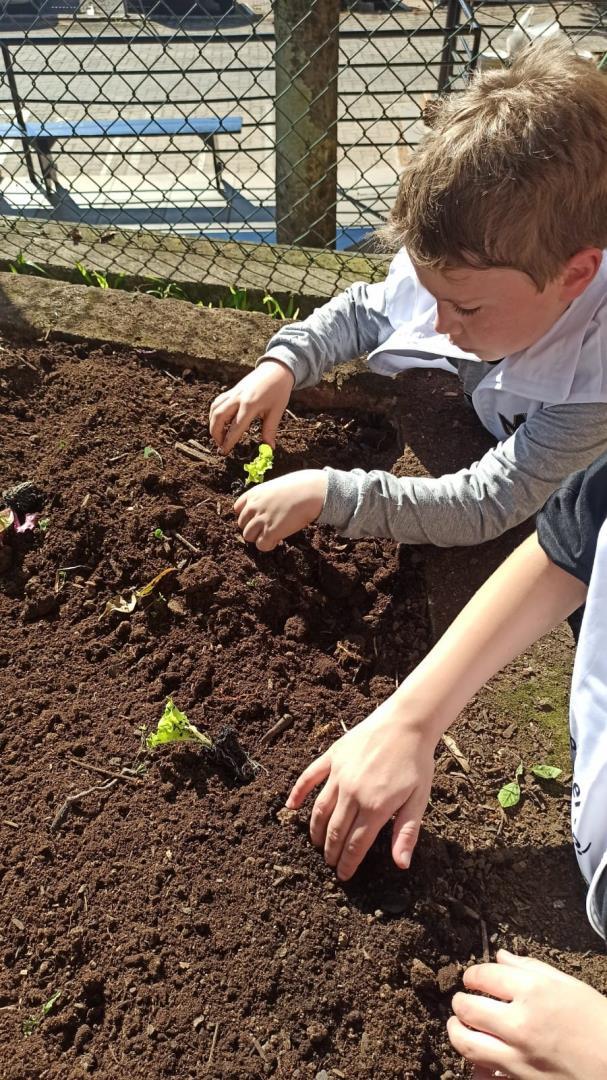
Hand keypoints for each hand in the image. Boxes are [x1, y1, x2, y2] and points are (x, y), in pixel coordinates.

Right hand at [209, 360, 294, 454]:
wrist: (276, 369)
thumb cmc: (278, 391)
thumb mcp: (276, 412)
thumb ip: (270, 430)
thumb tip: (269, 448)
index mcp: (250, 405)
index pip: (235, 427)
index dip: (229, 441)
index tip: (225, 451)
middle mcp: (238, 398)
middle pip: (219, 417)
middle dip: (216, 433)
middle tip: (220, 445)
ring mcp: (233, 393)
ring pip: (215, 409)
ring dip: (213, 423)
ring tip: (219, 435)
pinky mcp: (232, 390)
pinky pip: (218, 402)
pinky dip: (215, 413)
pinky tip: (220, 421)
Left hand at [234, 470, 326, 551]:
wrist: (311, 491)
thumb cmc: (299, 487)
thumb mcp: (275, 487)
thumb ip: (266, 498)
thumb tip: (267, 509)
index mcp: (253, 494)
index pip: (237, 509)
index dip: (248, 515)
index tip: (259, 517)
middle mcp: (254, 506)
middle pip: (242, 524)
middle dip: (254, 527)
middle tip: (269, 526)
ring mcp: (261, 519)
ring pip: (248, 536)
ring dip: (259, 537)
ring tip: (274, 533)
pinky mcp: (271, 531)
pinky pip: (261, 545)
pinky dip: (268, 545)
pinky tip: (278, 539)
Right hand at [285, 698, 436, 879]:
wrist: (407, 722)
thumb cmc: (416, 762)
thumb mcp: (418, 800)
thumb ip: (406, 833)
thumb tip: (400, 864)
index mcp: (375, 807)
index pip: (355, 844)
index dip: (348, 863)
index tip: (343, 875)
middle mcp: (352, 793)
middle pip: (335, 830)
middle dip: (330, 851)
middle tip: (329, 862)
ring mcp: (339, 774)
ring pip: (320, 809)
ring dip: (316, 830)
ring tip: (316, 843)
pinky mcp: (332, 757)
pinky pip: (309, 777)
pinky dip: (298, 792)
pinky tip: (291, 806)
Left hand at [448, 949, 606, 1079]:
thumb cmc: (597, 1021)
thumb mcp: (568, 985)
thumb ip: (529, 968)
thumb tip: (500, 957)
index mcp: (533, 991)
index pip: (483, 976)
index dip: (472, 975)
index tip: (473, 979)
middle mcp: (521, 1022)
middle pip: (468, 1007)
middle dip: (460, 1001)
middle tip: (463, 1000)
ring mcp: (518, 1056)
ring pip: (466, 1043)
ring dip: (457, 1031)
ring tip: (459, 1024)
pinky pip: (485, 1074)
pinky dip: (476, 1065)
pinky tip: (478, 1056)